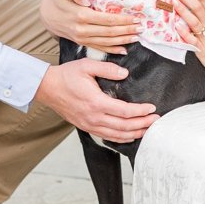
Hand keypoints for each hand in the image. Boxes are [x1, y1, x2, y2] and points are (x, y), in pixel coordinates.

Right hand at [34, 60, 158, 142]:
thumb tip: (124, 73)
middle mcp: (94, 117)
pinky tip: (130, 135)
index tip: (152, 108)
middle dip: (143, 124)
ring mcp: (89, 124)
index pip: (125, 111)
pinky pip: (107, 136)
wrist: (47, 88)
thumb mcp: (87, 65)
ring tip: (148, 129)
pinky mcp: (86, 127)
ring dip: (134, 133)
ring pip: (117, 135)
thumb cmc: (66, 75)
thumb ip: (107, 68)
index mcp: (96, 102)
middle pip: (124, 126)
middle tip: (157, 121)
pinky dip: (121, 138)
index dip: (141, 111)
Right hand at [40, 0, 139, 53]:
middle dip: (127, 30)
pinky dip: (112, 50)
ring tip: (136, 37)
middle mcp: (83, 29)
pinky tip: (124, 49)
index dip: (122, 19)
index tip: (135, 18)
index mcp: (81, 15)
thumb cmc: (59, 1)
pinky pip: (100, 48)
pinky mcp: (82, 43)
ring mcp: (83, 38)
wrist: (47, 16)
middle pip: (110, 32)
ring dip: (123, 40)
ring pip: (107, 42)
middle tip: (141, 28)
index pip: (107, 19)